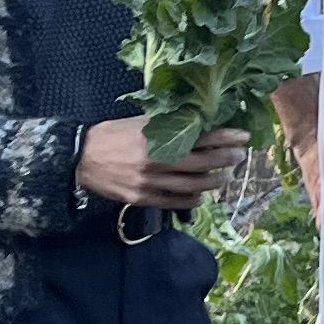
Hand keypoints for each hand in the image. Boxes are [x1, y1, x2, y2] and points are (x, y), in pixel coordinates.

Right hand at [76, 115, 245, 213]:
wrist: (81, 158)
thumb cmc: (112, 135)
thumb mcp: (140, 122)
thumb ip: (166, 125)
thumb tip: (198, 123)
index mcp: (156, 137)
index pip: (200, 137)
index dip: (225, 138)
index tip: (242, 137)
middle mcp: (156, 160)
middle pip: (202, 164)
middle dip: (225, 160)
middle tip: (239, 157)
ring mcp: (150, 182)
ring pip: (191, 186)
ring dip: (213, 182)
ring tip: (225, 178)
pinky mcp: (142, 198)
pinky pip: (173, 201)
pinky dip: (191, 199)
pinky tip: (200, 195)